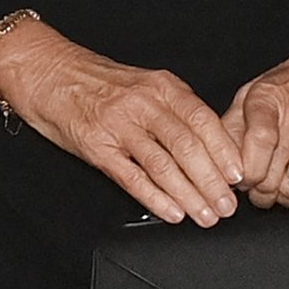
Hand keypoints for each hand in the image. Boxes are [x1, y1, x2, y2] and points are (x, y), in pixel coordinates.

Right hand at [0, 21, 242, 227]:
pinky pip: (131, 177)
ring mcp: (119, 125)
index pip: (202, 119)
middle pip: (187, 146)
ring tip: (206, 216)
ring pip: (163, 165)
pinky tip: (171, 212)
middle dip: (211, 181)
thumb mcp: (144, 85)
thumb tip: (212, 146)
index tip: (239, 175)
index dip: (223, 150)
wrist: (49, 72)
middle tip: (228, 206)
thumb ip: (175, 110)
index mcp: (161, 86)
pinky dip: (155, 198)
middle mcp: (143, 103)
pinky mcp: (97, 146)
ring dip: (189, 195)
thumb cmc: (99, 82)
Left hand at [221, 44, 288, 211]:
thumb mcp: (258, 89)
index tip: (241, 178)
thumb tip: (214, 157)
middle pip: (269, 177)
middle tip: (261, 180)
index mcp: (267, 98)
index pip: (256, 145)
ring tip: (282, 181)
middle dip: (259, 188)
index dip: (245, 173)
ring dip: (282, 196)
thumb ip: (234, 122)